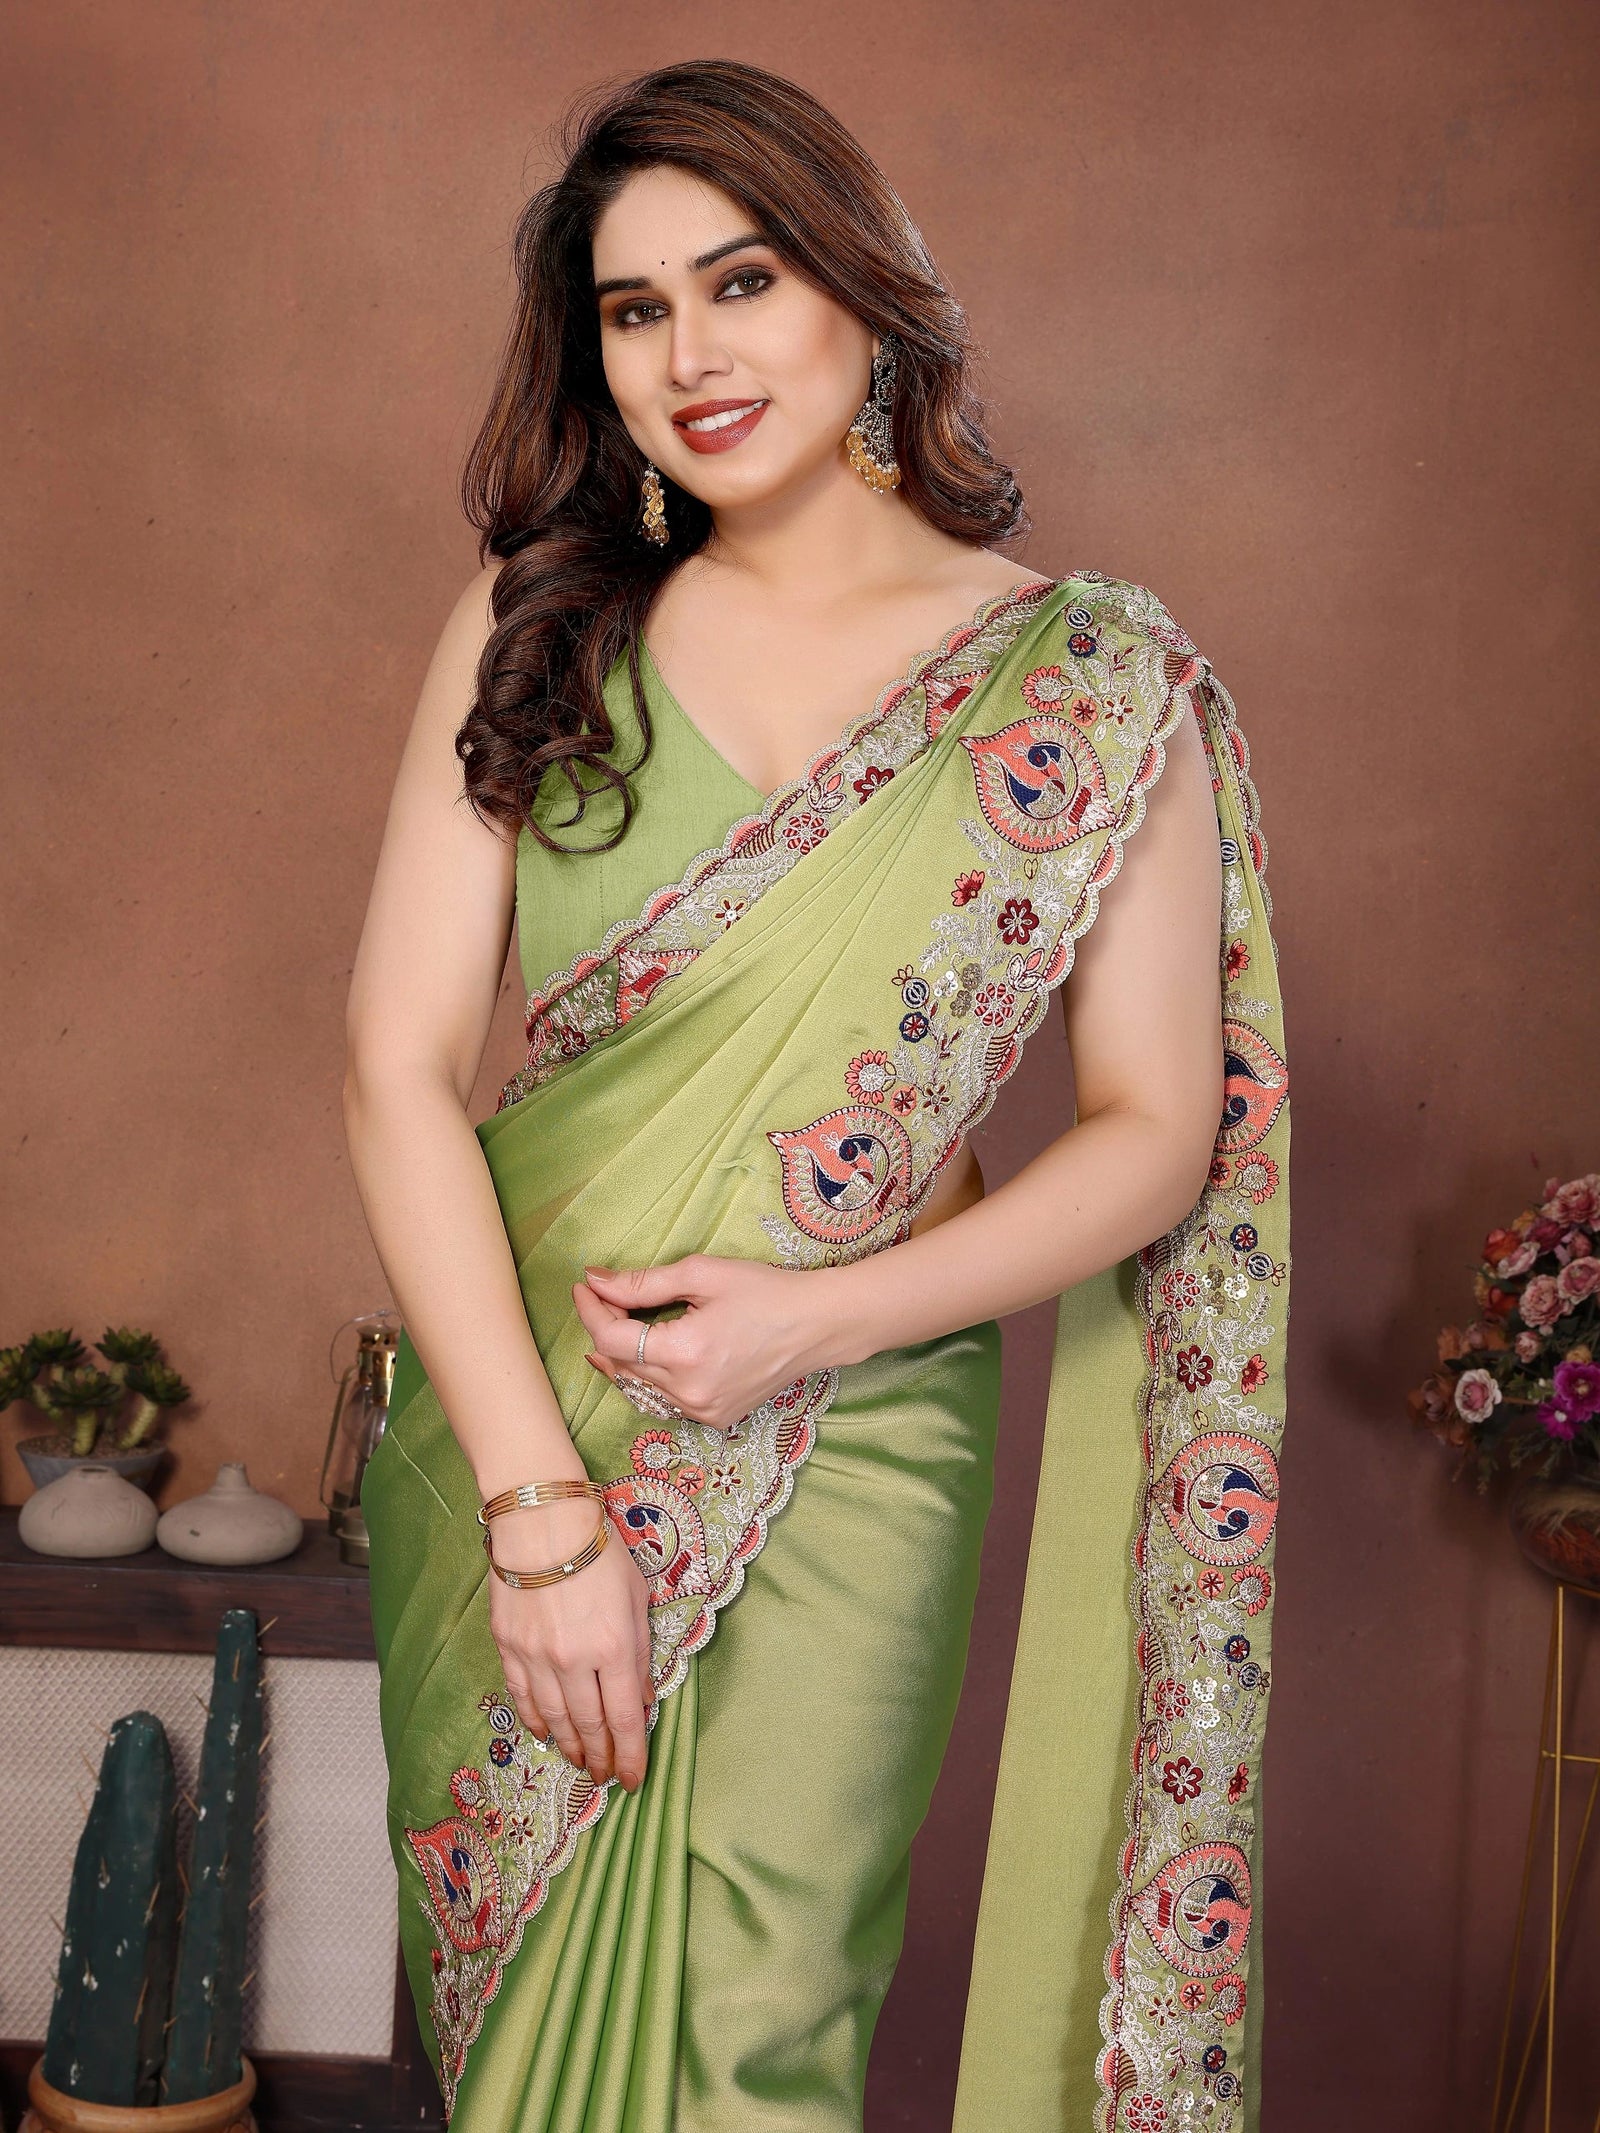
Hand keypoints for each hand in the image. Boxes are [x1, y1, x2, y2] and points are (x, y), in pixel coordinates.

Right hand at [485, 1493, 653, 1789]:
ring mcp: (537, 1656)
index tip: (635, 1780)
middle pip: (590, 1726)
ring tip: (582, 1763)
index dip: (631, 1755)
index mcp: (615, 1647)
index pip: (624, 1720)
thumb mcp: (637, 1597)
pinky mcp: (508, 1647)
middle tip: (608, 1778)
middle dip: (602, 1758)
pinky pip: (523, 1698)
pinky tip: (546, 1736)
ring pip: (555, 1719)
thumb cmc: (600, 1550)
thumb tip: (639, 1699)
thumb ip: (640, 1651)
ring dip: (570, 1747)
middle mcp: (574, 1660)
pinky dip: (536, 1722)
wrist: (542, 1519)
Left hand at [573, 1254, 837, 1431]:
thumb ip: (643, 1282)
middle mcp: (689, 1392)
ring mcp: (702, 1411)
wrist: (817, 1326)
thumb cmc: (765, 1291)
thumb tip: (596, 1281)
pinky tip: (655, 1354)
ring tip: (623, 1325)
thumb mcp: (702, 1274)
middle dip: (605, 1329)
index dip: (591, 1310)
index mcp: (685, 1353)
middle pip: (622, 1364)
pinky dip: (652, 1376)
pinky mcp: (715, 1418)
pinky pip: (665, 1399)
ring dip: (625, 1355)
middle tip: (604, 1298)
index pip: (613, 1338)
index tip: (584, 1286)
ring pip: (639, 1386)